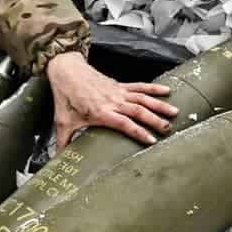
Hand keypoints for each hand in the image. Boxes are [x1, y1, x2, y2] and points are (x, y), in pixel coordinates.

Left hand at [45, 51, 177, 150]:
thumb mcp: (63, 122)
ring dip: (159, 105)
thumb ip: (63, 142)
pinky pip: (139, 86)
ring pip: (142, 98)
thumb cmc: (65, 97)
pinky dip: (153, 88)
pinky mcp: (119, 85)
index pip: (124, 124)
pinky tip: (167, 90)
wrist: (66, 71)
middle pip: (138, 111)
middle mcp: (113, 102)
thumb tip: (57, 160)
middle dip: (155, 120)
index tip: (152, 140)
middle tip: (168, 129)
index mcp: (101, 112)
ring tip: (175, 112)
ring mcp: (118, 92)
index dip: (139, 132)